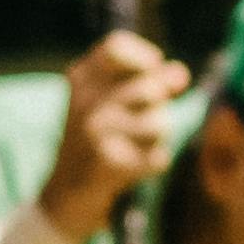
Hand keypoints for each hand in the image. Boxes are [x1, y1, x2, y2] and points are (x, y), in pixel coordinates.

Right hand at [40, 25, 180, 243]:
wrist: (64, 196)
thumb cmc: (96, 141)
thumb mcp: (111, 102)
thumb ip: (149, 80)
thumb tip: (179, 73)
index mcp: (80, 79)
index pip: (117, 46)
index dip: (145, 59)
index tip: (150, 72)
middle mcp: (84, 102)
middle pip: (151, 87)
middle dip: (157, 107)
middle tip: (135, 123)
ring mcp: (94, 133)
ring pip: (160, 123)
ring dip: (156, 138)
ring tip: (131, 146)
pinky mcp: (109, 165)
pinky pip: (158, 156)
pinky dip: (152, 164)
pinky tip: (130, 168)